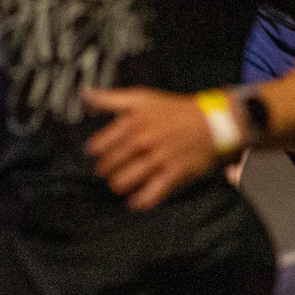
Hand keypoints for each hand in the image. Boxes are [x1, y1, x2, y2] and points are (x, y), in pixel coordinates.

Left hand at [82, 86, 223, 210]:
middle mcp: (143, 141)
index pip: (99, 146)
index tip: (94, 153)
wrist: (210, 122)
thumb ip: (110, 99)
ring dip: (118, 185)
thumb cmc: (173, 110)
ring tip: (118, 183)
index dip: (94, 152)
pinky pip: (150, 195)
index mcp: (133, 122)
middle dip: (105, 170)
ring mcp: (158, 159)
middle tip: (107, 170)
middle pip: (109, 166)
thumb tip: (84, 93)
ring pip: (123, 182)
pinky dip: (139, 201)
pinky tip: (135, 201)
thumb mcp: (141, 98)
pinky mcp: (173, 174)